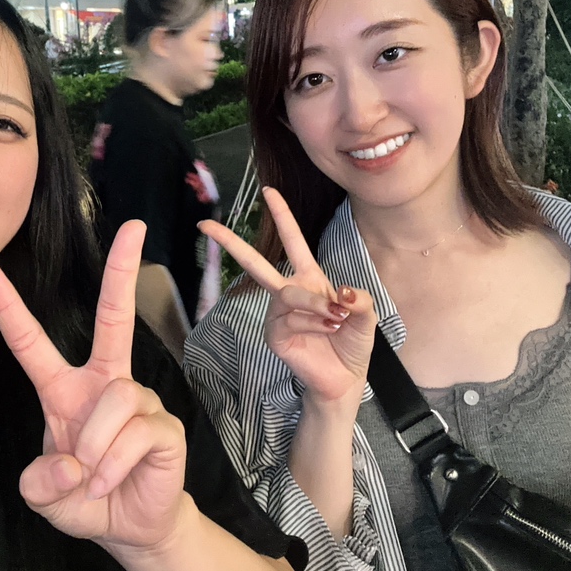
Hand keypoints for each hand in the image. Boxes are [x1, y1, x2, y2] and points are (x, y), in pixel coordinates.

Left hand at [0, 220, 186, 551]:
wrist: (130, 528)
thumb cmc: (84, 499)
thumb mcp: (43, 496)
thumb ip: (39, 483)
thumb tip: (69, 462)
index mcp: (64, 391)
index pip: (33, 343)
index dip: (9, 308)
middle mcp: (104, 384)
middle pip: (115, 318)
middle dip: (123, 271)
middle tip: (134, 228)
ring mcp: (138, 401)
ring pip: (114, 402)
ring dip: (94, 449)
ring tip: (92, 477)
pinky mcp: (164, 425)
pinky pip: (135, 433)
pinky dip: (113, 465)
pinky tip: (110, 480)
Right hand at [199, 186, 376, 406]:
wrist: (345, 378)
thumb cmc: (352, 343)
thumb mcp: (365, 315)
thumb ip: (358, 298)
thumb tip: (340, 292)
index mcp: (310, 279)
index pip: (293, 241)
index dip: (282, 216)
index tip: (268, 191)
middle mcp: (289, 292)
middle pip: (256, 263)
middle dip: (230, 242)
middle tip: (205, 225)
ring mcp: (278, 314)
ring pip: (289, 294)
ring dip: (316, 305)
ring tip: (337, 318)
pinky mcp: (274, 334)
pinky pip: (290, 319)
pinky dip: (312, 323)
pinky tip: (326, 331)